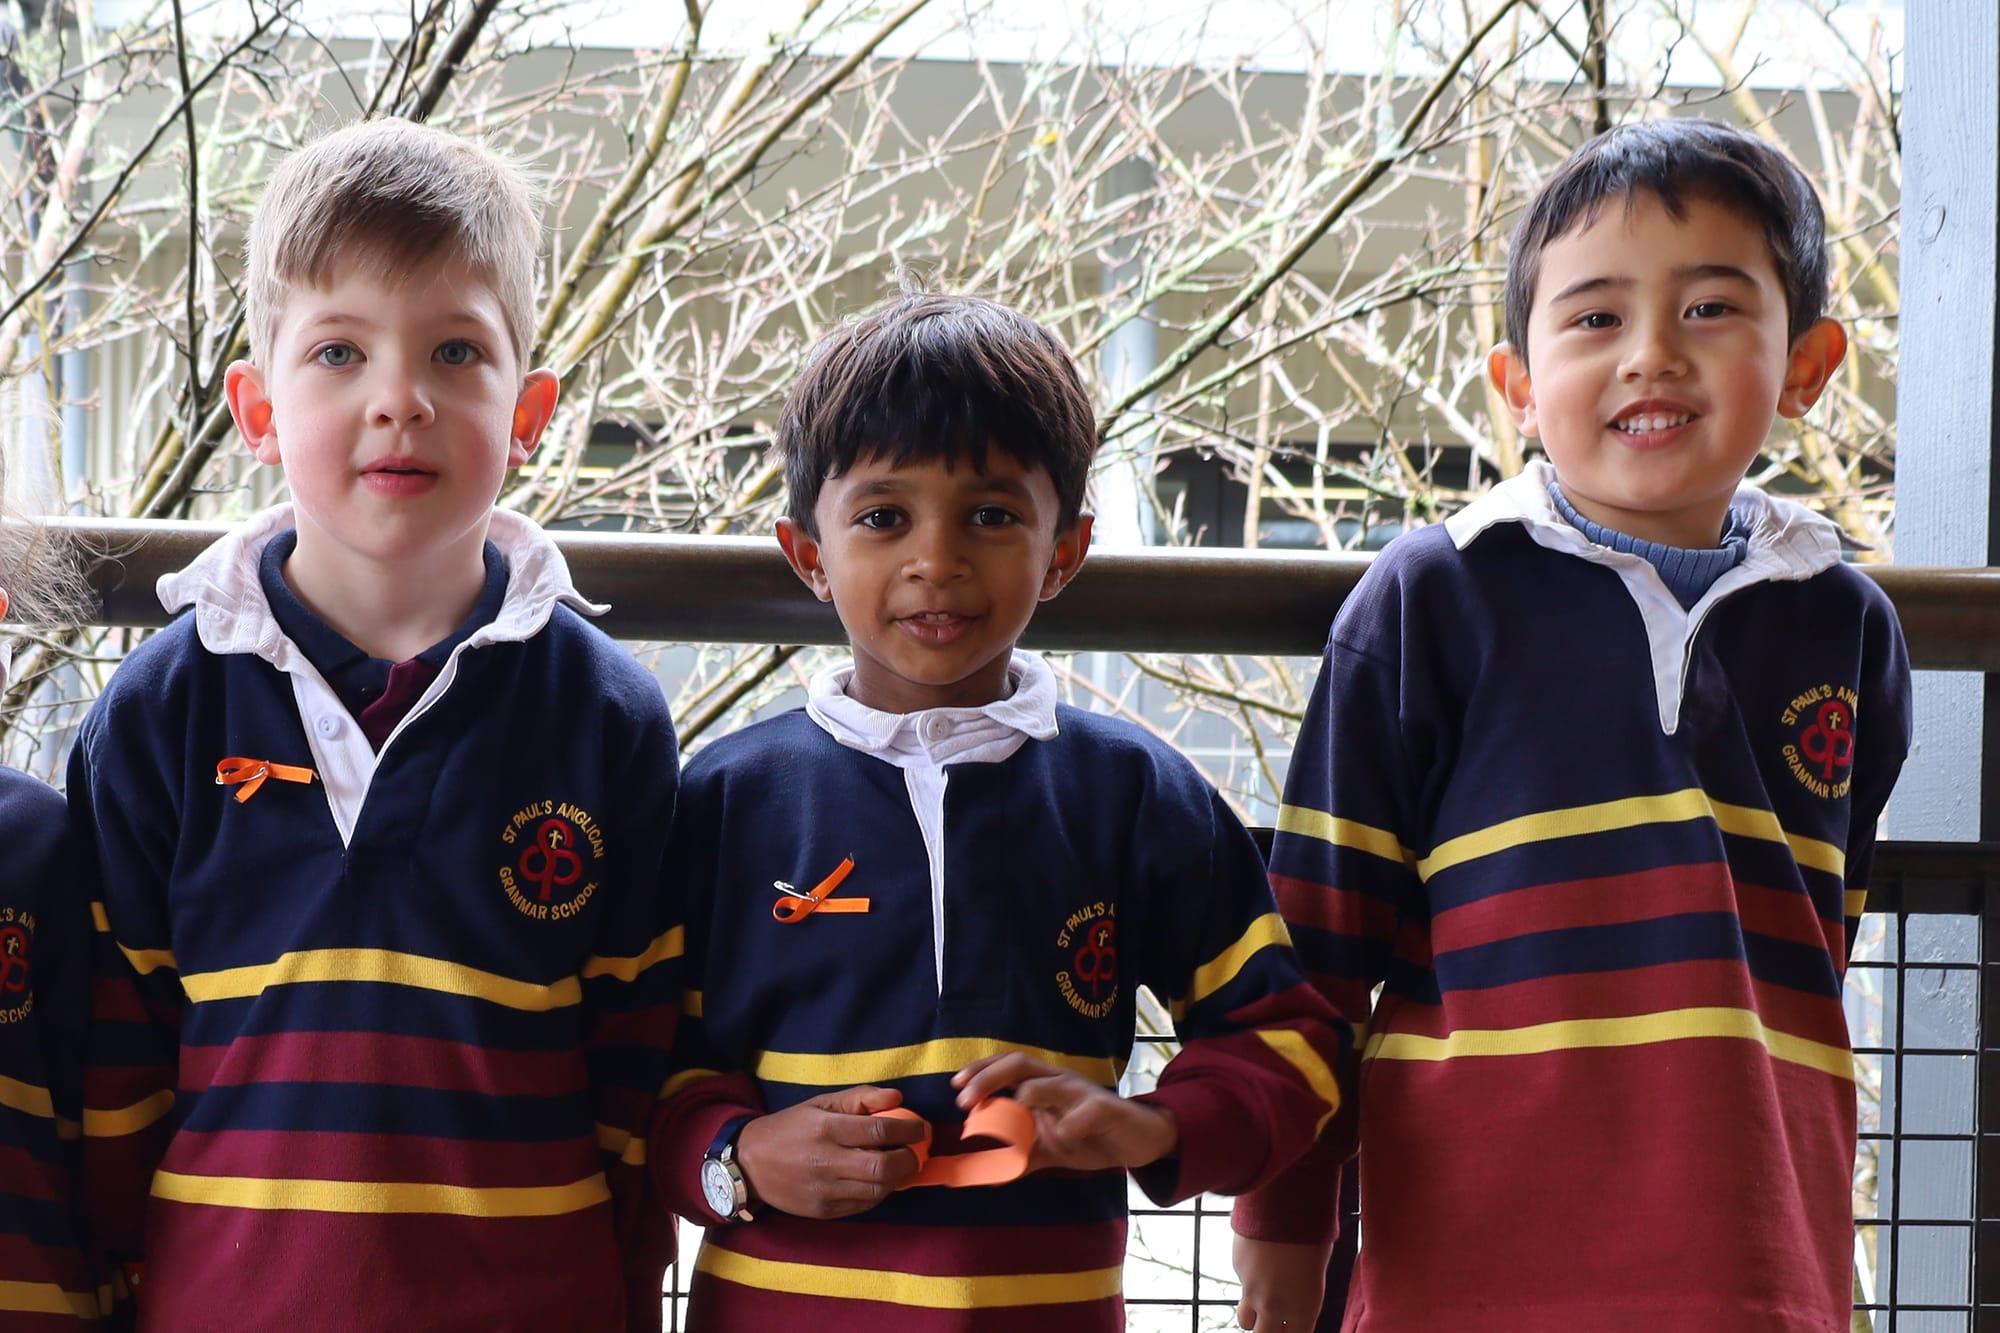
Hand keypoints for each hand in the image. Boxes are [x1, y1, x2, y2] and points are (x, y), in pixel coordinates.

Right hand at [732, 1086, 926, 1218]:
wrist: (751, 1163)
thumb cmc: (792, 1127)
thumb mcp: (822, 1103)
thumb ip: (861, 1097)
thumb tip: (898, 1097)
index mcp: (826, 1129)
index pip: (880, 1129)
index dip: (909, 1129)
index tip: (921, 1129)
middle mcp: (826, 1161)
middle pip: (883, 1167)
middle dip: (909, 1160)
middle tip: (915, 1152)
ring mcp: (824, 1190)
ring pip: (877, 1190)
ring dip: (897, 1178)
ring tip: (899, 1165)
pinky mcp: (824, 1211)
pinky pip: (864, 1205)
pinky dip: (879, 1192)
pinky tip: (878, 1180)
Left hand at [951, 1052, 1177, 1173]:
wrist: (1138, 1140)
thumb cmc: (1090, 1136)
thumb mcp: (1048, 1148)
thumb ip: (1019, 1154)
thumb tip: (984, 1172)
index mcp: (1043, 1084)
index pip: (1007, 1065)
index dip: (980, 1071)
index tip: (955, 1086)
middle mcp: (1059, 1081)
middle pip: (1020, 1063)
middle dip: (989, 1077)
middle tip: (965, 1100)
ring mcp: (1082, 1093)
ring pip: (1051, 1082)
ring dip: (1028, 1094)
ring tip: (1013, 1108)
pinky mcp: (1106, 1109)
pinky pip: (1085, 1112)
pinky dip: (1071, 1125)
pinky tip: (1064, 1138)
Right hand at [1232, 1235, 1330, 1331]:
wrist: (1284, 1203)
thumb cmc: (1311, 1234)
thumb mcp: (1316, 1272)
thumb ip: (1303, 1295)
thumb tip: (1294, 1300)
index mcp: (1303, 1308)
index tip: (1291, 1328)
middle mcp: (1275, 1305)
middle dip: (1268, 1331)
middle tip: (1273, 1323)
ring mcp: (1251, 1290)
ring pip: (1246, 1320)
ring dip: (1253, 1315)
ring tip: (1263, 1298)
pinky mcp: (1237, 1270)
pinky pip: (1242, 1284)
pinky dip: (1250, 1279)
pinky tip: (1260, 1259)